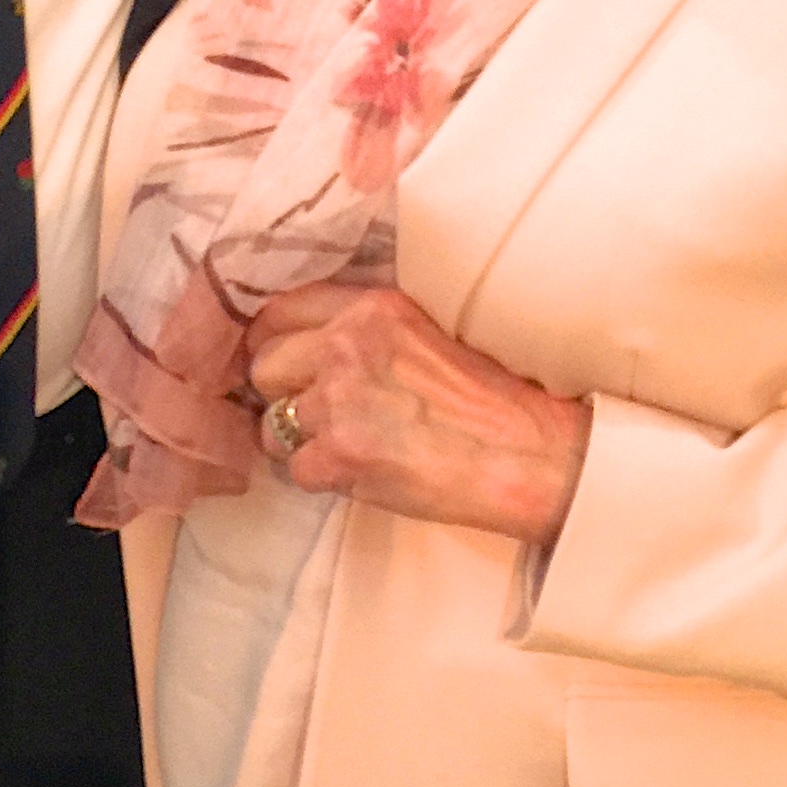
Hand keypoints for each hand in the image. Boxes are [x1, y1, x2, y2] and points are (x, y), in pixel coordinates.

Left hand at [247, 282, 589, 548]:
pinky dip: (321, 479)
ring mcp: (338, 399)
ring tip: (345, 448)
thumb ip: (363, 330)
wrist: (522, 456)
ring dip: (298, 443)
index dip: (272, 342)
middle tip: (317, 415)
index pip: (279, 310)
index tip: (282, 365)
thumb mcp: (422, 332)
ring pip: (271, 424)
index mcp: (370, 307)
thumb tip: (301, 350)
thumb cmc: (486, 401)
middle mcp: (346, 344)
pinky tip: (359, 474)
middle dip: (280, 393)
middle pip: (263, 365)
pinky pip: (295, 470)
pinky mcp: (340, 453)